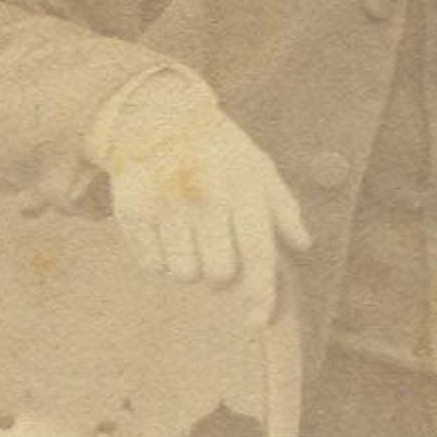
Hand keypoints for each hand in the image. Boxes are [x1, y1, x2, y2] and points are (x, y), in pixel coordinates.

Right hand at [92, 72, 310, 326]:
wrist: (157, 114)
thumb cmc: (218, 149)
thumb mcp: (258, 167)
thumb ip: (283, 208)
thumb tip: (303, 246)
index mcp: (243, 187)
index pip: (257, 253)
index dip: (260, 294)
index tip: (256, 323)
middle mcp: (205, 196)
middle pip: (218, 272)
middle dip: (220, 271)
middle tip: (215, 245)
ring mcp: (166, 204)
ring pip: (183, 272)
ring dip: (188, 263)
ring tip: (187, 229)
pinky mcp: (132, 209)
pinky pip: (150, 264)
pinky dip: (159, 256)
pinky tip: (163, 226)